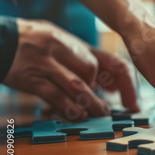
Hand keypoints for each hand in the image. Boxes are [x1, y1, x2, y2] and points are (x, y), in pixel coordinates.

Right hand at [3, 19, 137, 119]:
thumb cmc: (27, 42)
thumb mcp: (55, 39)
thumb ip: (79, 57)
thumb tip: (106, 82)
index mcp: (68, 40)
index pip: (104, 59)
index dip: (121, 80)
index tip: (127, 97)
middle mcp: (58, 47)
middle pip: (91, 71)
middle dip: (99, 91)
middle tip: (105, 108)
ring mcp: (44, 63)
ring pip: (76, 85)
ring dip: (91, 103)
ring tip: (99, 114)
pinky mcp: (31, 78)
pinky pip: (55, 95)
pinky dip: (68, 107)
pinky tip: (77, 115)